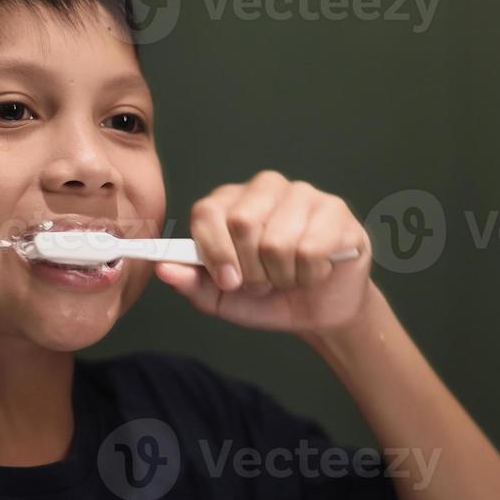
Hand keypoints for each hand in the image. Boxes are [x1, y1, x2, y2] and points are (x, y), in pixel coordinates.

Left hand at [153, 170, 373, 333]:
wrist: (320, 310)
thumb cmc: (269, 298)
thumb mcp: (223, 298)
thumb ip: (193, 283)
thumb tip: (164, 270)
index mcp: (230, 202)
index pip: (207, 211)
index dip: (215, 251)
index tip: (229, 281)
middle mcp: (265, 188)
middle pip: (242, 224)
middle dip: (252, 270)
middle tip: (264, 283)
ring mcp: (303, 194)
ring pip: (277, 241)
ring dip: (282, 276)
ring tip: (290, 277)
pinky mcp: (335, 210)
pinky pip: (312, 249)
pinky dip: (310, 274)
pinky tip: (315, 271)